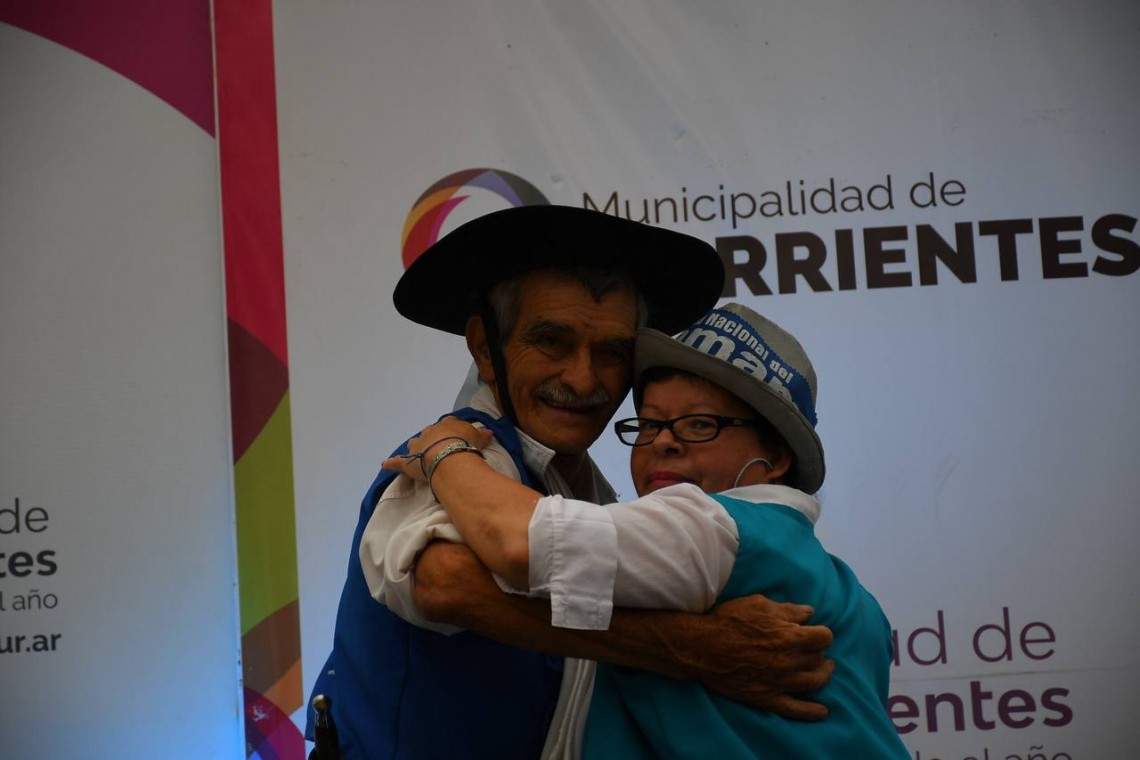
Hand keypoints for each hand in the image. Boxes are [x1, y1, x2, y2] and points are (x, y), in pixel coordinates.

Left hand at [381, 417, 492, 481]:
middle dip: (433, 437)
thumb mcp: (478, 438)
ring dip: (416, 446)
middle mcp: (430, 432)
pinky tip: (384, 464)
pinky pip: (397, 462)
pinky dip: (391, 463)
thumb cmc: (464, 445)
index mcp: (447, 425)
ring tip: (419, 452)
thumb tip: (489, 432)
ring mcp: (418, 445)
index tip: (456, 435)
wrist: (448, 455)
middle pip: (430, 432)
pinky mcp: (408, 461)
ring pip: (414, 443)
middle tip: (439, 446)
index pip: (449, 424)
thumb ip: (481, 435)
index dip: (452, 430)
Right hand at [690, 594, 834, 719]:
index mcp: (790, 636)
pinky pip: (795, 709)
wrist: (701, 646)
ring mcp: (779, 682)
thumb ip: (787, 609)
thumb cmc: (728, 621)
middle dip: (818, 651)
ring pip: (814, 682)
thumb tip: (809, 613)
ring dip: (822, 675)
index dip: (821, 633)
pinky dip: (811, 711)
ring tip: (823, 670)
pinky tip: (822, 711)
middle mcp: (789, 661)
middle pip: (819, 658)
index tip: (815, 632)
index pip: (824, 637)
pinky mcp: (766, 697)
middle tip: (811, 648)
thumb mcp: (758, 604)